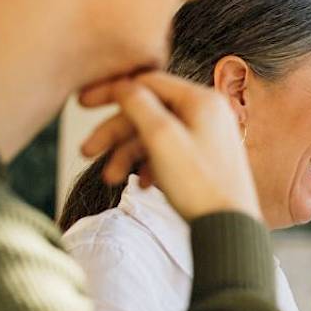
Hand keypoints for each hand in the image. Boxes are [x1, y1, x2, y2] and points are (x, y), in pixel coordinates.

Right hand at [78, 72, 260, 220]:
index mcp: (203, 100)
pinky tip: (140, 184)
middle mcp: (209, 113)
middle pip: (149, 112)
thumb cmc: (199, 185)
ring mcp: (209, 136)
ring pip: (156, 135)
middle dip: (115, 133)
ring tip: (109, 179)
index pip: (148, 82)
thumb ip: (138, 104)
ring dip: (128, 154)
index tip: (81, 103)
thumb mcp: (161, 137)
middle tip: (85, 151)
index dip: (112, 90)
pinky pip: (169, 152)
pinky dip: (149, 165)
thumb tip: (124, 84)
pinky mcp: (206, 158)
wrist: (229, 228)